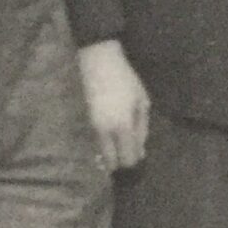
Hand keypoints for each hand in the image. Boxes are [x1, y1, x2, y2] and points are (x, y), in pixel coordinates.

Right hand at [77, 39, 150, 171]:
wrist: (98, 63)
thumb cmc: (125, 80)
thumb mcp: (142, 102)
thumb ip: (142, 128)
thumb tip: (141, 150)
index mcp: (123, 127)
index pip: (127, 158)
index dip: (134, 162)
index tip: (138, 160)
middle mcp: (105, 132)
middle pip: (111, 161)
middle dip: (120, 164)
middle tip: (129, 158)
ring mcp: (92, 127)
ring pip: (101, 153)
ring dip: (111, 155)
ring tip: (120, 149)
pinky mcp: (85, 122)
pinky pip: (95, 142)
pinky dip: (104, 146)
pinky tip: (111, 141)